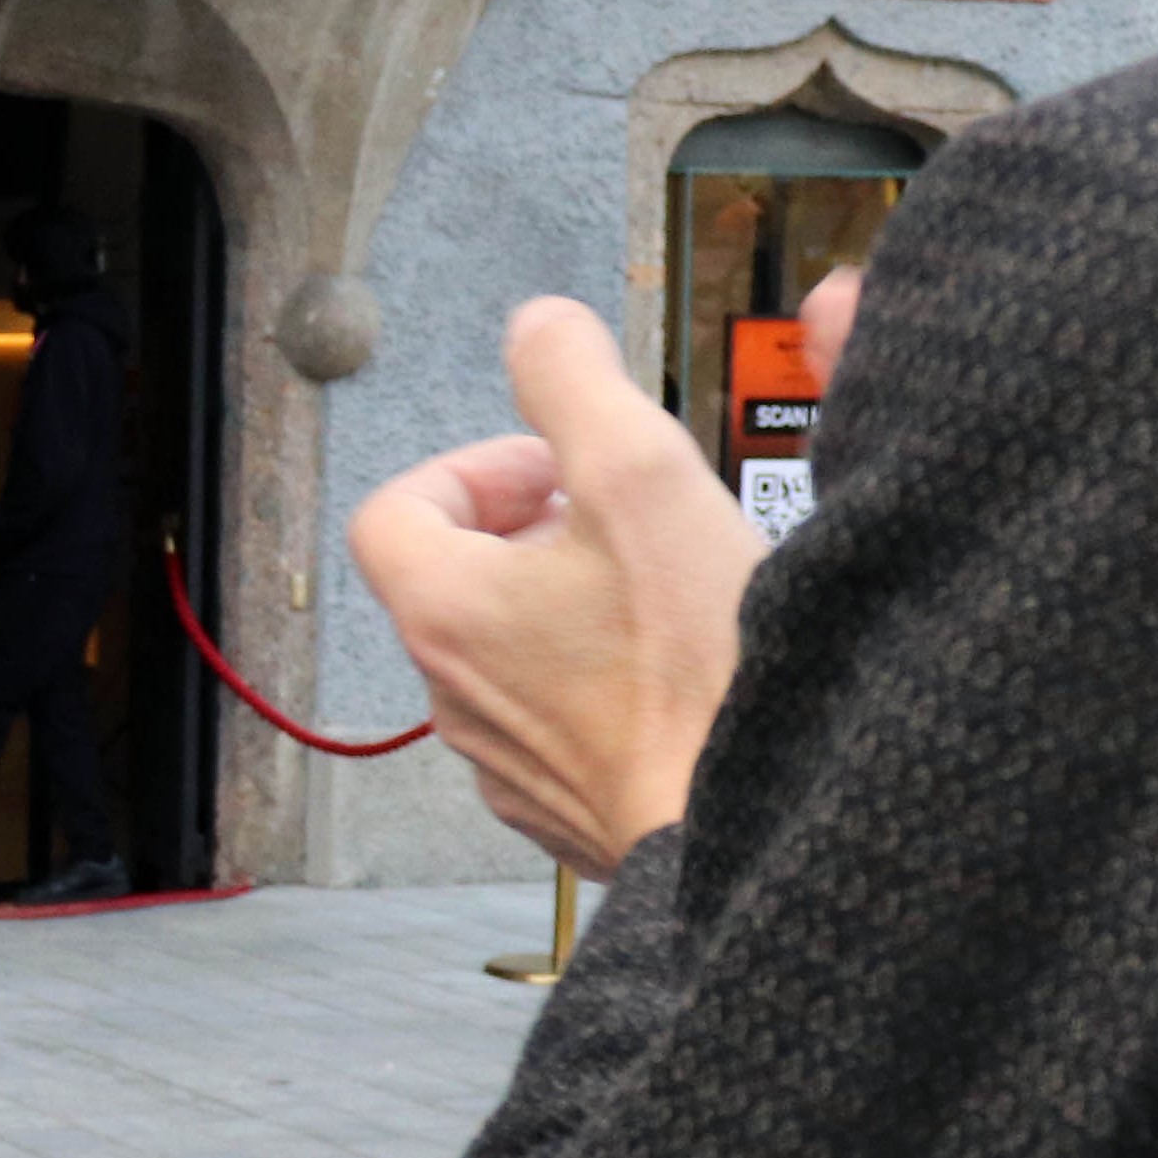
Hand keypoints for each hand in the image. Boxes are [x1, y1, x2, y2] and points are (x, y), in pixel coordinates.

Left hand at [345, 297, 783, 872]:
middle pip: (459, 580)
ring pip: (514, 655)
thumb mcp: (639, 474)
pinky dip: (607, 683)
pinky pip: (564, 724)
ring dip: (572, 606)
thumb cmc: (698, 671)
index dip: (473, 471)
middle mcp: (457, 697)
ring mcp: (510, 762)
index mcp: (448, 611)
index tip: (555, 468)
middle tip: (620, 519)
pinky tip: (686, 671)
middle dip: (536, 532)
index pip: (396, 512)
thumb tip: (540, 328)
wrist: (760, 829)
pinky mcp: (572, 808)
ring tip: (664, 589)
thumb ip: (574, 380)